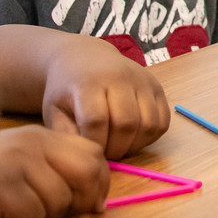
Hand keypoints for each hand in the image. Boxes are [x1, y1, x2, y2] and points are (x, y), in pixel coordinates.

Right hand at [0, 125, 108, 217]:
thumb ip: (59, 176)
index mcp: (43, 136)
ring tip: (15, 216)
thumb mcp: (24, 168)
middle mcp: (33, 142)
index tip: (88, 206)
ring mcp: (16, 161)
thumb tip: (97, 209)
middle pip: (86, 175)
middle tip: (50, 216)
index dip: (99, 185)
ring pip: (58, 203)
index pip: (94, 155)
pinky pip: (32, 216)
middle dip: (76, 204)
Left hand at [42, 33, 169, 157]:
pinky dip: (150, 137)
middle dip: (116, 149)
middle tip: (105, 154)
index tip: (88, 152)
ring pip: (149, 124)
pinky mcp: (157, 87)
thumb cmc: (67, 90)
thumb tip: (86, 158)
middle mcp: (120, 78)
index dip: (94, 144)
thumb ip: (66, 134)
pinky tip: (134, 138)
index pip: (96, 120)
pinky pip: (162, 121)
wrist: (86, 58)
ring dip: (135, 145)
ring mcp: (143, 82)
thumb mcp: (54, 110)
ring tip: (119, 147)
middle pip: (126, 124)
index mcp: (89, 83)